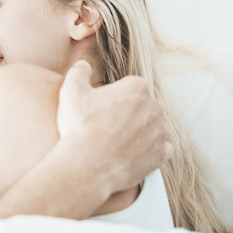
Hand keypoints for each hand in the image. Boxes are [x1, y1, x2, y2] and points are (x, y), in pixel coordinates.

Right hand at [57, 60, 172, 194]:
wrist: (87, 166)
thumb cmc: (80, 126)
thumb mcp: (71, 90)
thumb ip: (79, 72)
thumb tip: (83, 66)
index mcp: (137, 88)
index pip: (130, 85)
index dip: (114, 96)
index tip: (102, 106)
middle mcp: (155, 107)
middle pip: (143, 105)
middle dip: (129, 112)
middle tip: (107, 124)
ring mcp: (160, 132)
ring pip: (152, 126)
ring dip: (139, 131)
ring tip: (116, 140)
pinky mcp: (160, 155)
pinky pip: (160, 148)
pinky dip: (149, 150)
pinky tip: (130, 152)